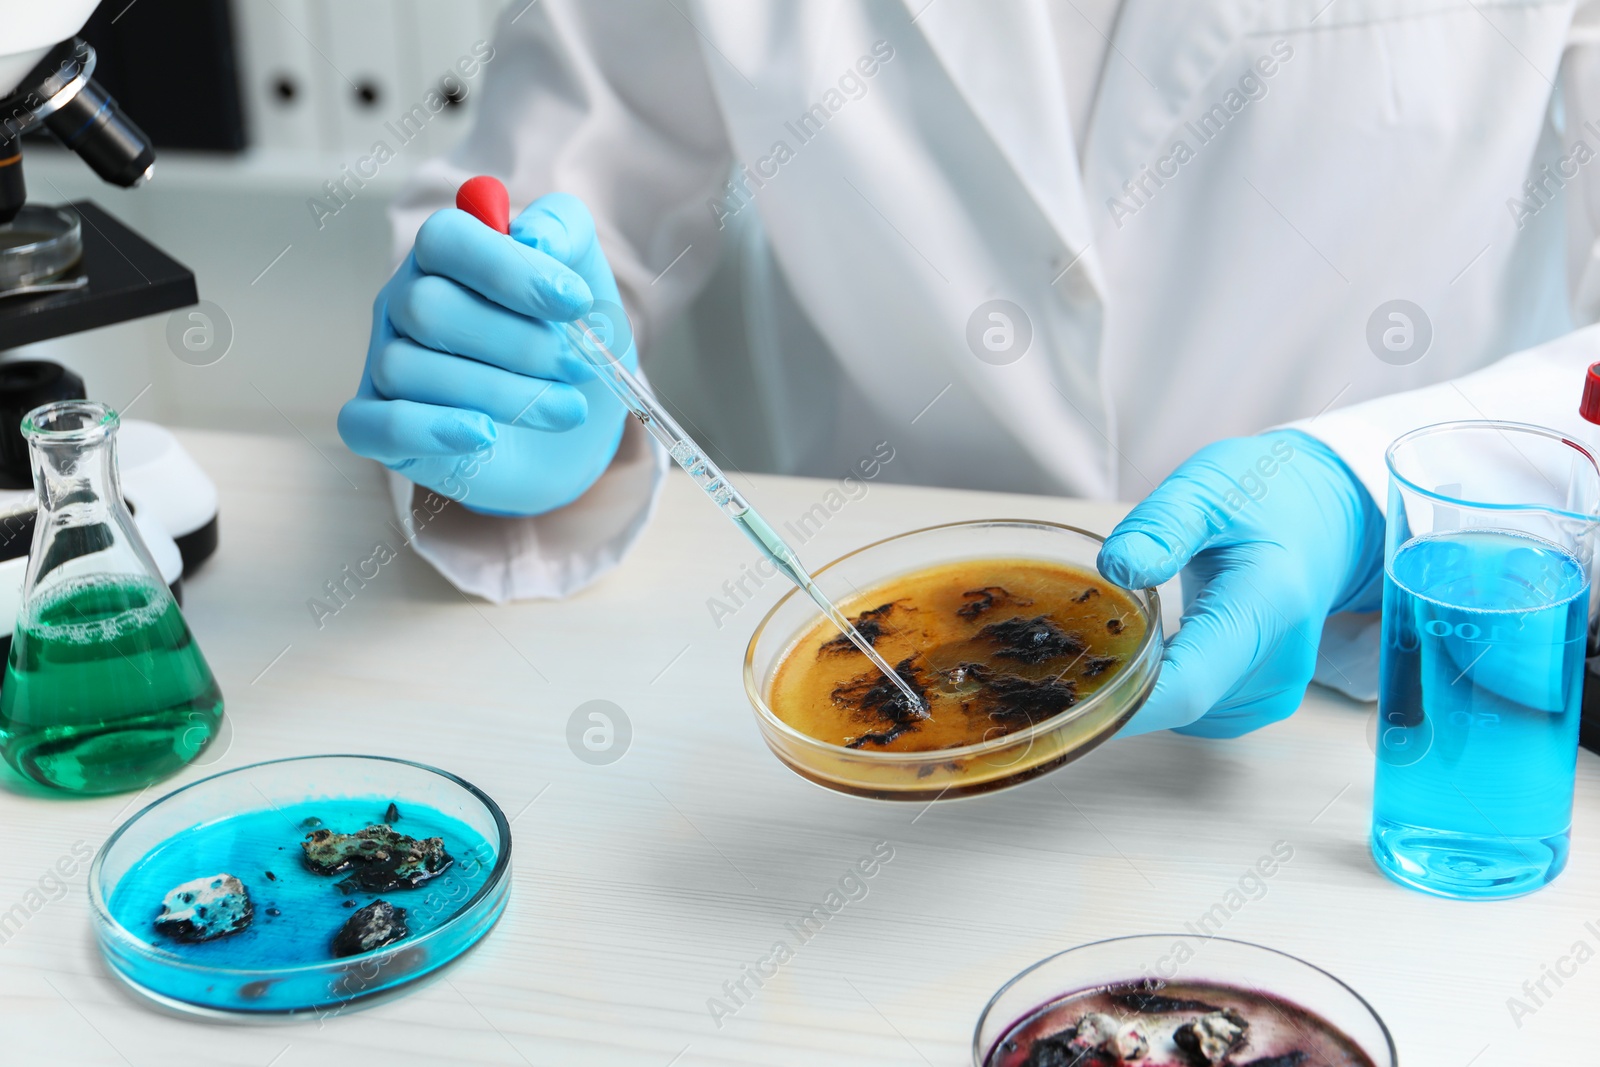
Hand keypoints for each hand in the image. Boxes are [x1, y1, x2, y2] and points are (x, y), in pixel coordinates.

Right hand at [338, 193, 632, 515]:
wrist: (575, 434)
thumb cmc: (570, 348)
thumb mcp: (587, 282)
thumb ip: (566, 232)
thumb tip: (533, 234)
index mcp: (445, 259)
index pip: (445, 239)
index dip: (509, 268)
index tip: (576, 302)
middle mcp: (404, 304)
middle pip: (427, 307)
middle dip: (518, 342)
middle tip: (579, 366)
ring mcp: (386, 365)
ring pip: (408, 369)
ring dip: (501, 393)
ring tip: (567, 409)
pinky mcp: (380, 429)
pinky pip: (375, 425)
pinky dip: (428, 430)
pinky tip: (484, 435)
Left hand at [1097, 430, 1384, 737]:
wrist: (1323, 517)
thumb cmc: (1265, 497)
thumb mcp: (1207, 489)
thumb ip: (1163, 526)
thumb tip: (1116, 566)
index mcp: (1266, 606)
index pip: (1187, 687)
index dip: (1124, 704)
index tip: (1065, 696)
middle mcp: (1280, 662)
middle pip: (1179, 705)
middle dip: (1120, 687)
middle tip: (1074, 643)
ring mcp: (1277, 688)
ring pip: (1184, 714)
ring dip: (1144, 685)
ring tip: (1129, 627)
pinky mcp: (1267, 699)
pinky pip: (1199, 710)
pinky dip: (1169, 685)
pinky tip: (1160, 643)